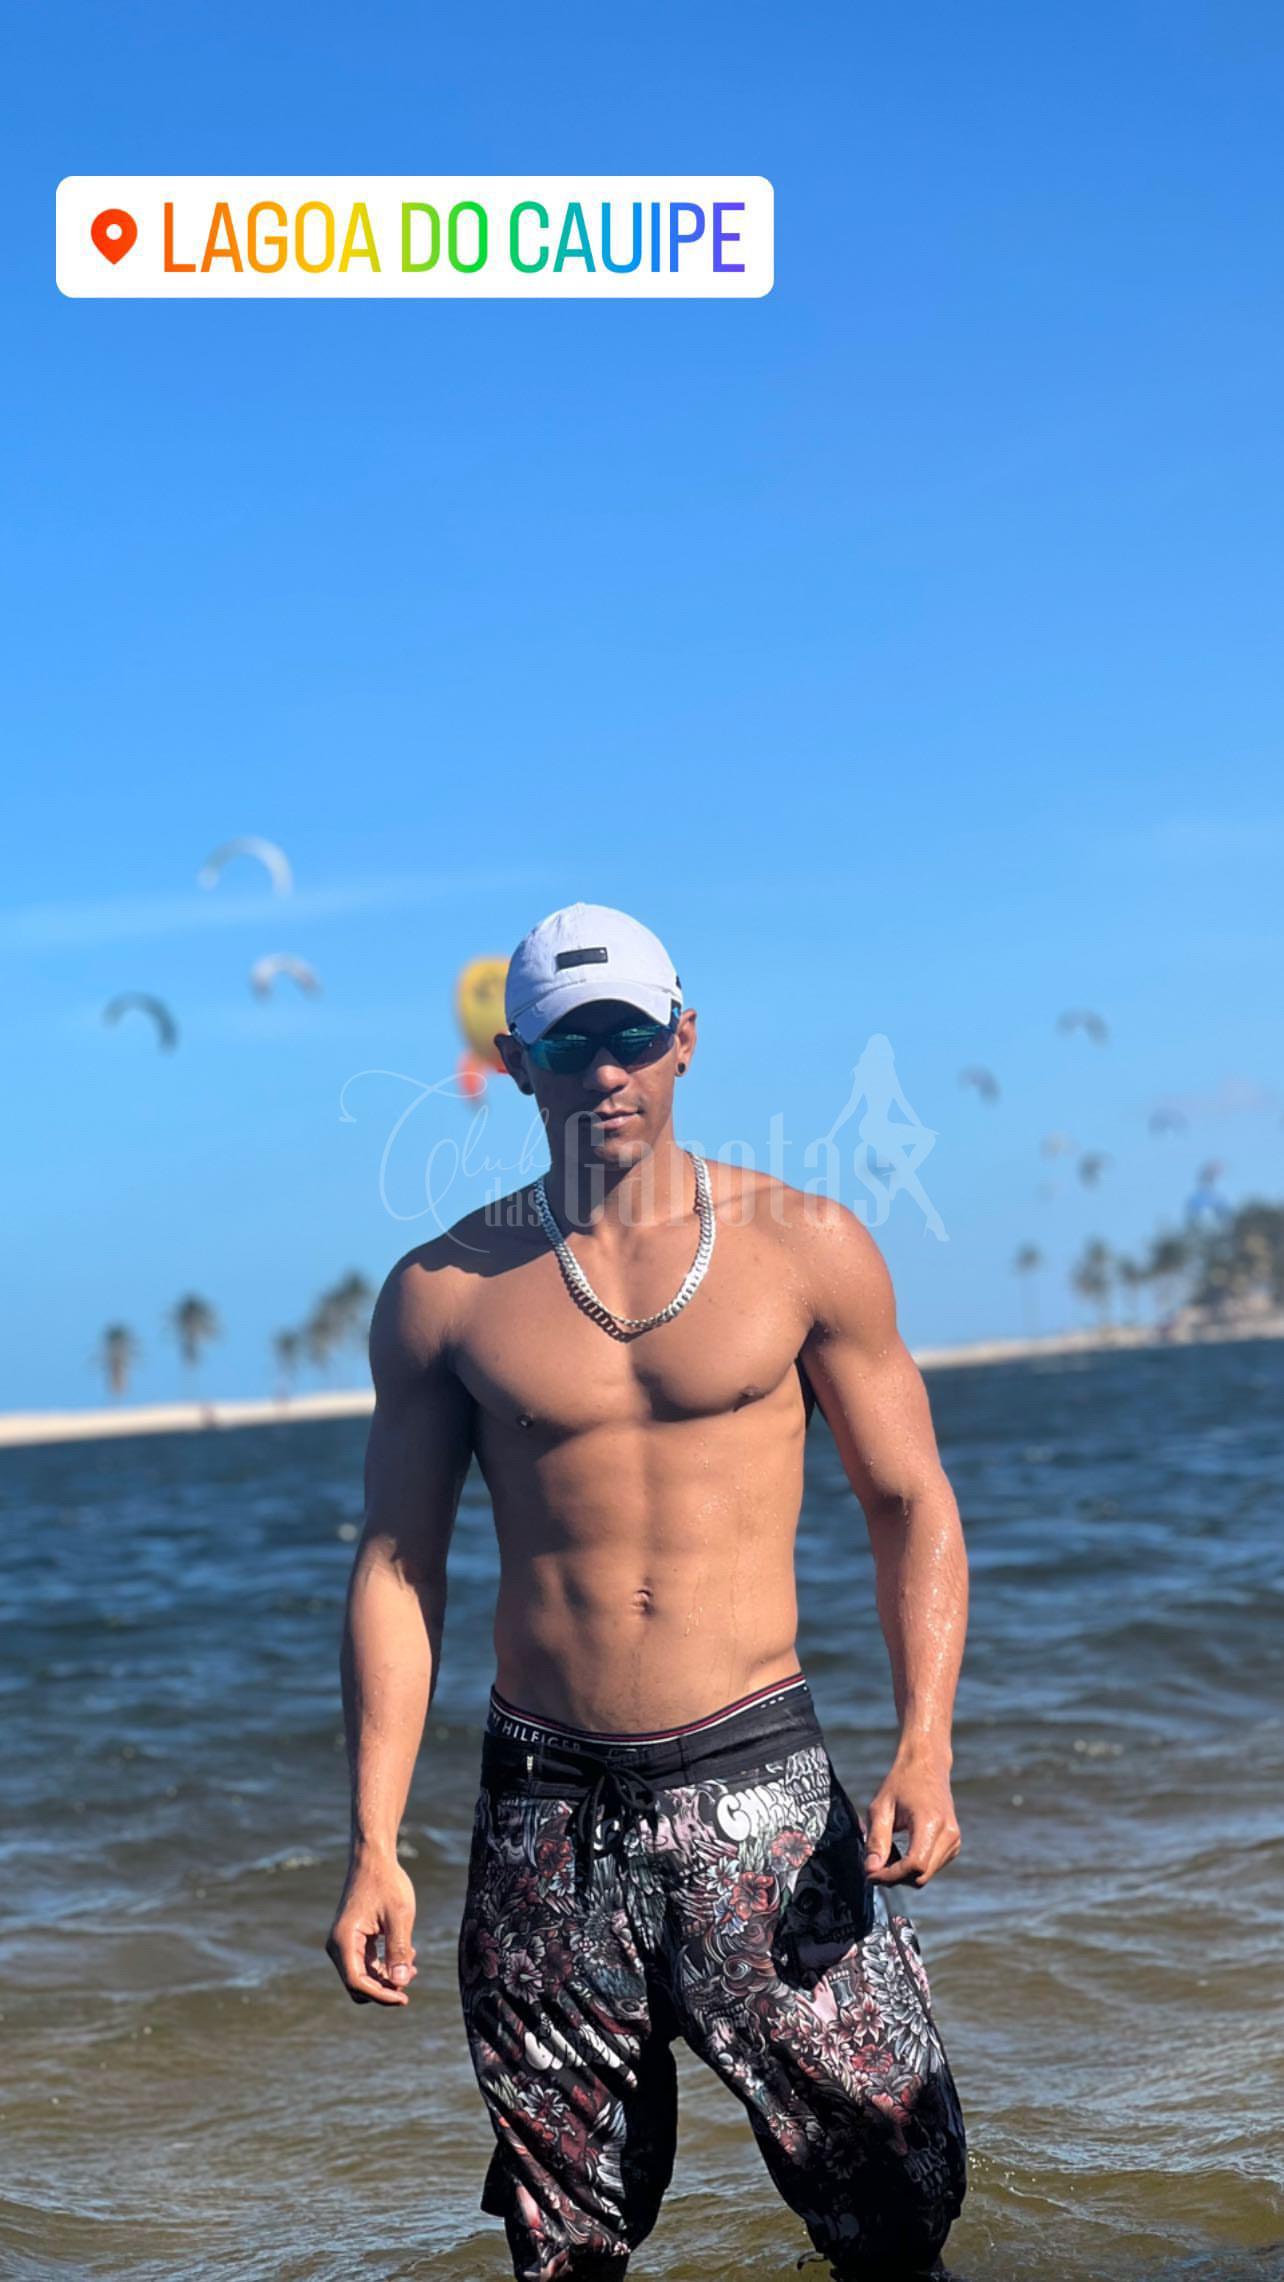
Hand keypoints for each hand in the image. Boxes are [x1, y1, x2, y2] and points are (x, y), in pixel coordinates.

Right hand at [326, 1854, 418, 2004]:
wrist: (374, 1858)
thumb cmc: (386, 1882)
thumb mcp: (399, 1916)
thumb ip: (399, 1950)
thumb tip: (400, 1983)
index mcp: (344, 1940)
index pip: (357, 1982)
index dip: (380, 1995)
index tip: (404, 1998)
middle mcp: (338, 1945)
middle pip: (357, 1985)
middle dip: (384, 1988)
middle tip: (411, 1978)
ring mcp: (344, 1943)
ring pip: (363, 1976)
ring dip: (386, 1977)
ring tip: (413, 1965)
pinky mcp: (353, 1939)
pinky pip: (366, 1963)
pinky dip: (384, 1965)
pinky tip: (407, 1956)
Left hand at [863, 1749, 960, 1887]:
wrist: (927, 1765)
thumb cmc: (902, 1783)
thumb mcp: (881, 1807)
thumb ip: (876, 1841)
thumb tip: (871, 1872)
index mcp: (931, 1823)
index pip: (914, 1865)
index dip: (890, 1876)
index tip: (870, 1874)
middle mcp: (949, 1835)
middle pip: (920, 1876)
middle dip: (894, 1877)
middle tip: (872, 1866)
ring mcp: (954, 1841)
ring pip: (925, 1875)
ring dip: (902, 1874)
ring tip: (885, 1853)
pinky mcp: (953, 1845)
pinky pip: (931, 1868)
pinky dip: (913, 1867)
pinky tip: (900, 1851)